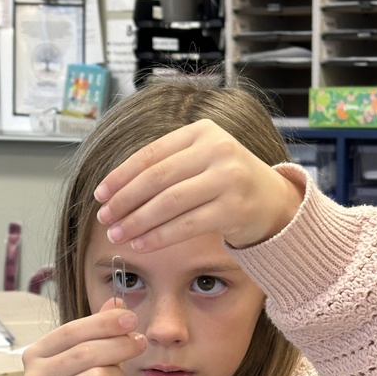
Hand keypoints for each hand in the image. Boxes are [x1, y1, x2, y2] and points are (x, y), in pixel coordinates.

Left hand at [93, 119, 304, 252]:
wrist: (275, 203)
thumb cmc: (229, 183)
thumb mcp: (202, 161)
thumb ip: (168, 165)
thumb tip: (115, 190)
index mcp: (203, 132)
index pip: (151, 154)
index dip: (121, 176)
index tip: (100, 195)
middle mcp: (217, 150)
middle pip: (157, 178)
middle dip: (125, 201)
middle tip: (105, 218)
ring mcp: (228, 179)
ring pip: (169, 203)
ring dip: (138, 221)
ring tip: (118, 235)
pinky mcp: (234, 209)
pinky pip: (186, 225)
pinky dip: (159, 236)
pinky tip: (142, 244)